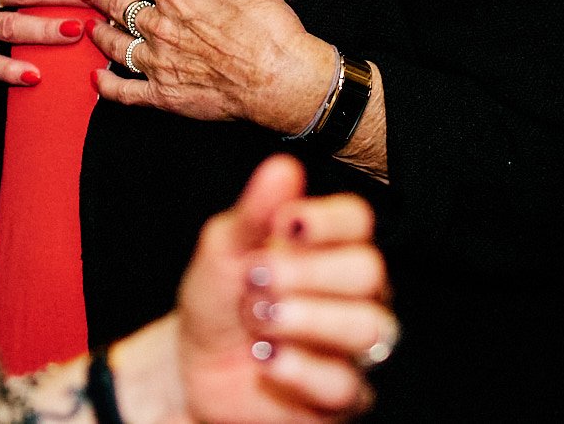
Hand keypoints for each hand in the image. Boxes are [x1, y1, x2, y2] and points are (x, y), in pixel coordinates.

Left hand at [84, 0, 334, 134]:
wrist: (281, 79)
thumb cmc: (269, 31)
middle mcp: (162, 27)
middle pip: (121, 8)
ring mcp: (160, 63)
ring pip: (117, 45)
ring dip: (101, 34)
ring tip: (91, 27)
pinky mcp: (164, 95)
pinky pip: (125, 91)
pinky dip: (107, 85)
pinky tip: (97, 79)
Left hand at [175, 154, 392, 422]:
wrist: (193, 368)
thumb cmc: (219, 301)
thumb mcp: (223, 252)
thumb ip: (254, 213)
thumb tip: (283, 167)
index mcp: (331, 247)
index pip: (359, 220)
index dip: (327, 220)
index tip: (284, 226)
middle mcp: (355, 293)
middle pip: (370, 270)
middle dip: (307, 273)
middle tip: (255, 279)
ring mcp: (354, 347)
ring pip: (369, 326)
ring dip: (305, 319)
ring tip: (258, 319)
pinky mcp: (345, 397)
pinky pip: (345, 384)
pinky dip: (299, 368)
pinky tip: (266, 359)